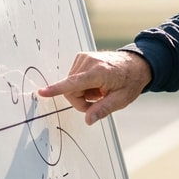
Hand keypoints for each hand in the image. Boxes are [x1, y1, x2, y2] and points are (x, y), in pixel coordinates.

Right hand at [37, 50, 151, 124]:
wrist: (136, 64)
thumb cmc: (130, 81)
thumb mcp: (121, 99)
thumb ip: (103, 110)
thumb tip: (88, 120)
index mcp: (99, 72)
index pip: (73, 83)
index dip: (56, 89)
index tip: (42, 92)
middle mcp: (89, 62)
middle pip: (70, 90)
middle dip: (81, 100)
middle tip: (97, 100)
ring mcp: (84, 58)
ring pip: (70, 85)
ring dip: (82, 92)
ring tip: (99, 89)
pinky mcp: (81, 58)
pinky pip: (73, 78)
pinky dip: (82, 84)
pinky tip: (95, 83)